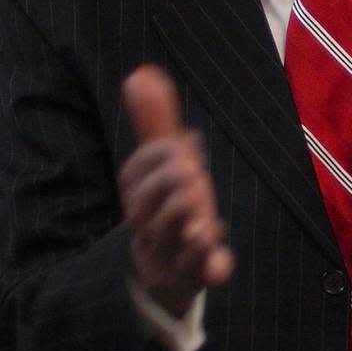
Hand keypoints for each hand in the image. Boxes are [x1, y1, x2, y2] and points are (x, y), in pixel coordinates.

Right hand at [118, 65, 233, 317]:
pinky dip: (208, 253)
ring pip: (172, 227)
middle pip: (154, 192)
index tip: (184, 151)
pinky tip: (215, 239)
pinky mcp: (187, 277)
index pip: (144, 161)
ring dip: (190, 210)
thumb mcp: (162, 165)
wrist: (161, 274)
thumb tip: (141, 73)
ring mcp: (164, 250)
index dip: (166, 151)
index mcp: (136, 190)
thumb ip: (154, 122)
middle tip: (193, 173)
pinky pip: (196, 267)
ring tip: (201, 207)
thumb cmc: (167, 205)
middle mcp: (144, 220)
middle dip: (177, 177)